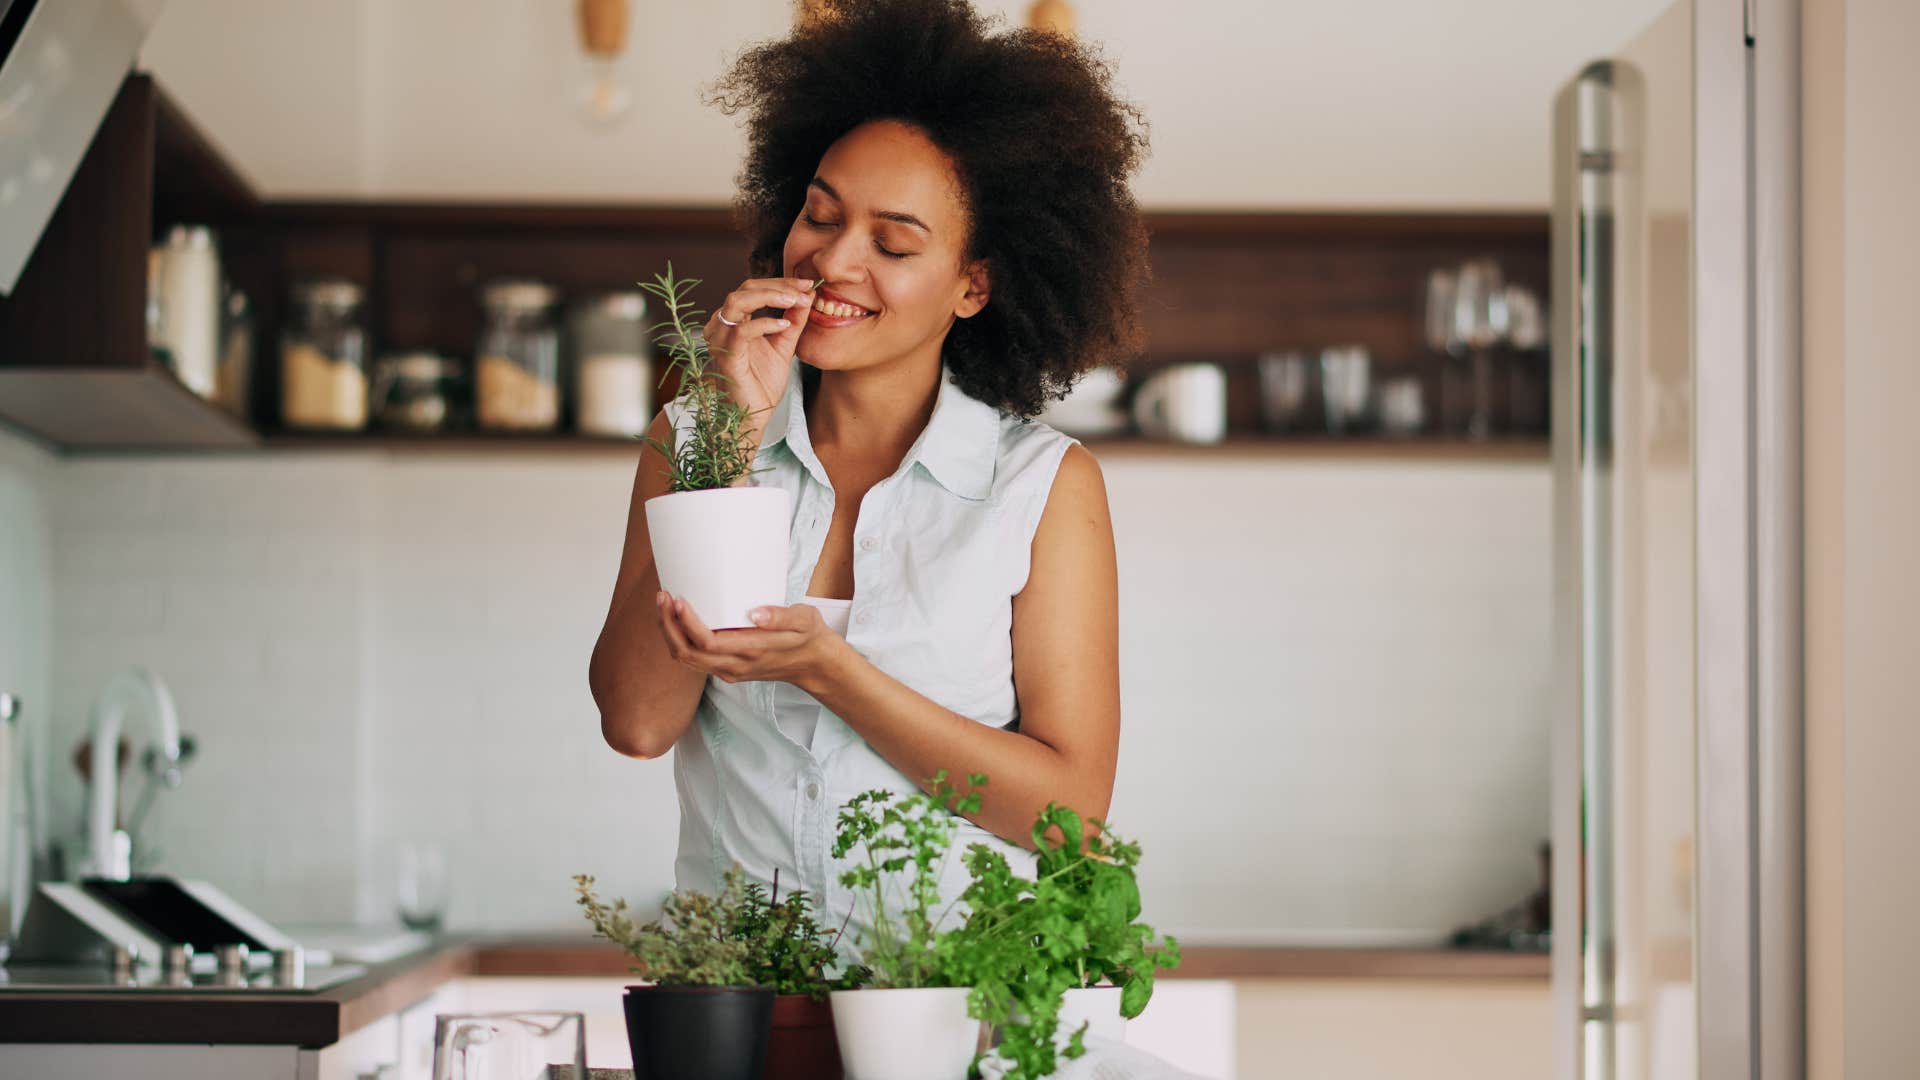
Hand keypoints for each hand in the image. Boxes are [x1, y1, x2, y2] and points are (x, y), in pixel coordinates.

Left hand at [656, 591, 846, 693]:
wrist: (813, 664)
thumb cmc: (808, 636)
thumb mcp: (803, 620)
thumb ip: (780, 617)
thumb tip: (754, 613)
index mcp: (752, 650)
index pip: (707, 642)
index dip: (687, 623)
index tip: (679, 600)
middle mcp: (735, 665)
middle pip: (687, 653)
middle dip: (669, 625)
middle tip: (663, 597)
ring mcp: (729, 670)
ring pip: (686, 659)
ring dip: (670, 634)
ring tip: (663, 605)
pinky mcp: (726, 669)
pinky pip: (693, 660)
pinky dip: (679, 641)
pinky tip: (676, 621)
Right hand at [703, 276, 819, 435]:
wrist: (753, 415)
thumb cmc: (762, 383)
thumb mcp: (784, 345)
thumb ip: (794, 321)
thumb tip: (808, 295)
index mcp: (733, 321)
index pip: (753, 288)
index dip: (780, 282)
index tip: (808, 284)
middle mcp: (721, 326)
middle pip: (745, 288)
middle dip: (778, 285)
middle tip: (804, 290)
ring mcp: (720, 340)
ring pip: (737, 301)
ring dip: (769, 297)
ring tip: (795, 301)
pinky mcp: (726, 356)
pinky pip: (742, 330)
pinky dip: (765, 323)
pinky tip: (784, 326)